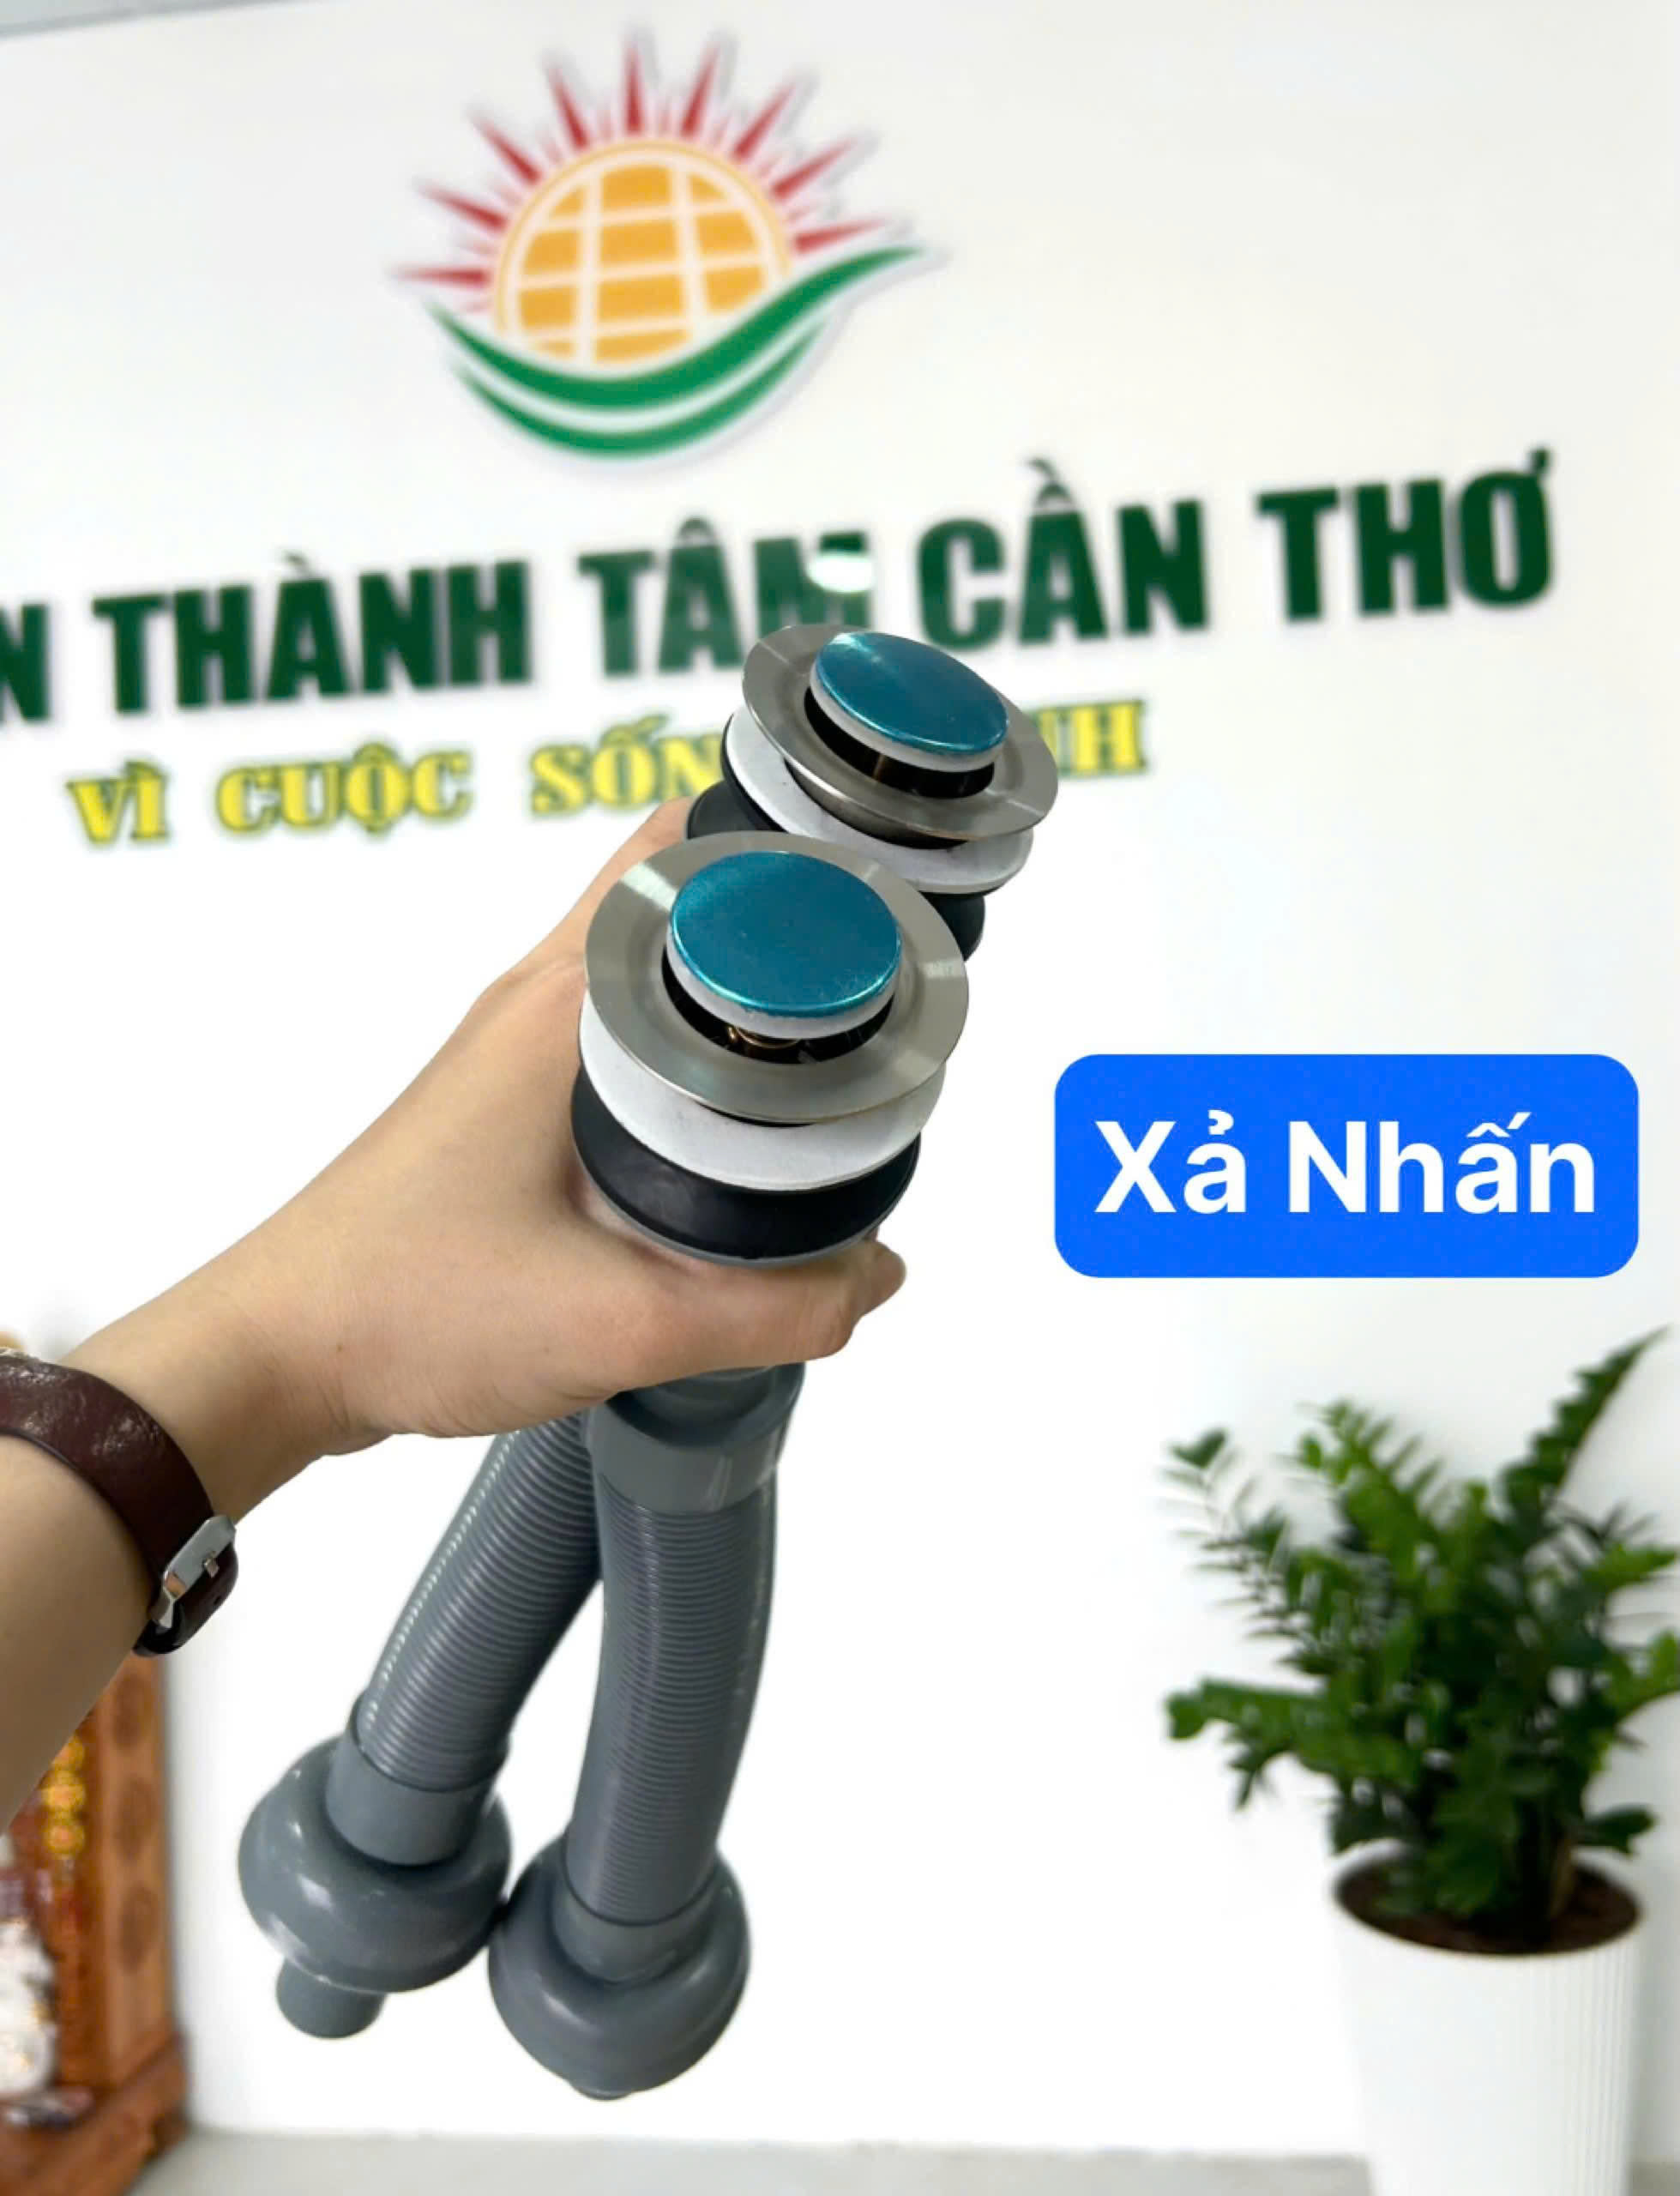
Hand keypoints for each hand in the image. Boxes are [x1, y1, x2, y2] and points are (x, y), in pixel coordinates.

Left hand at [67, 803, 905, 1516]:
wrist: (279, 1354)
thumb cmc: (414, 1308)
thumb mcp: (622, 1322)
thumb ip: (772, 1309)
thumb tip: (879, 1275)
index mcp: (566, 1002)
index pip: (684, 848)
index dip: (791, 846)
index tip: (887, 884)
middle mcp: (539, 998)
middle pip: (680, 897)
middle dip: (785, 918)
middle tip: (887, 974)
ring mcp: (516, 1047)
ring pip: (651, 973)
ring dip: (737, 992)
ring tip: (836, 1049)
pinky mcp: (506, 1103)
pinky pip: (619, 1038)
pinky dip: (688, 1051)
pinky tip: (739, 1128)